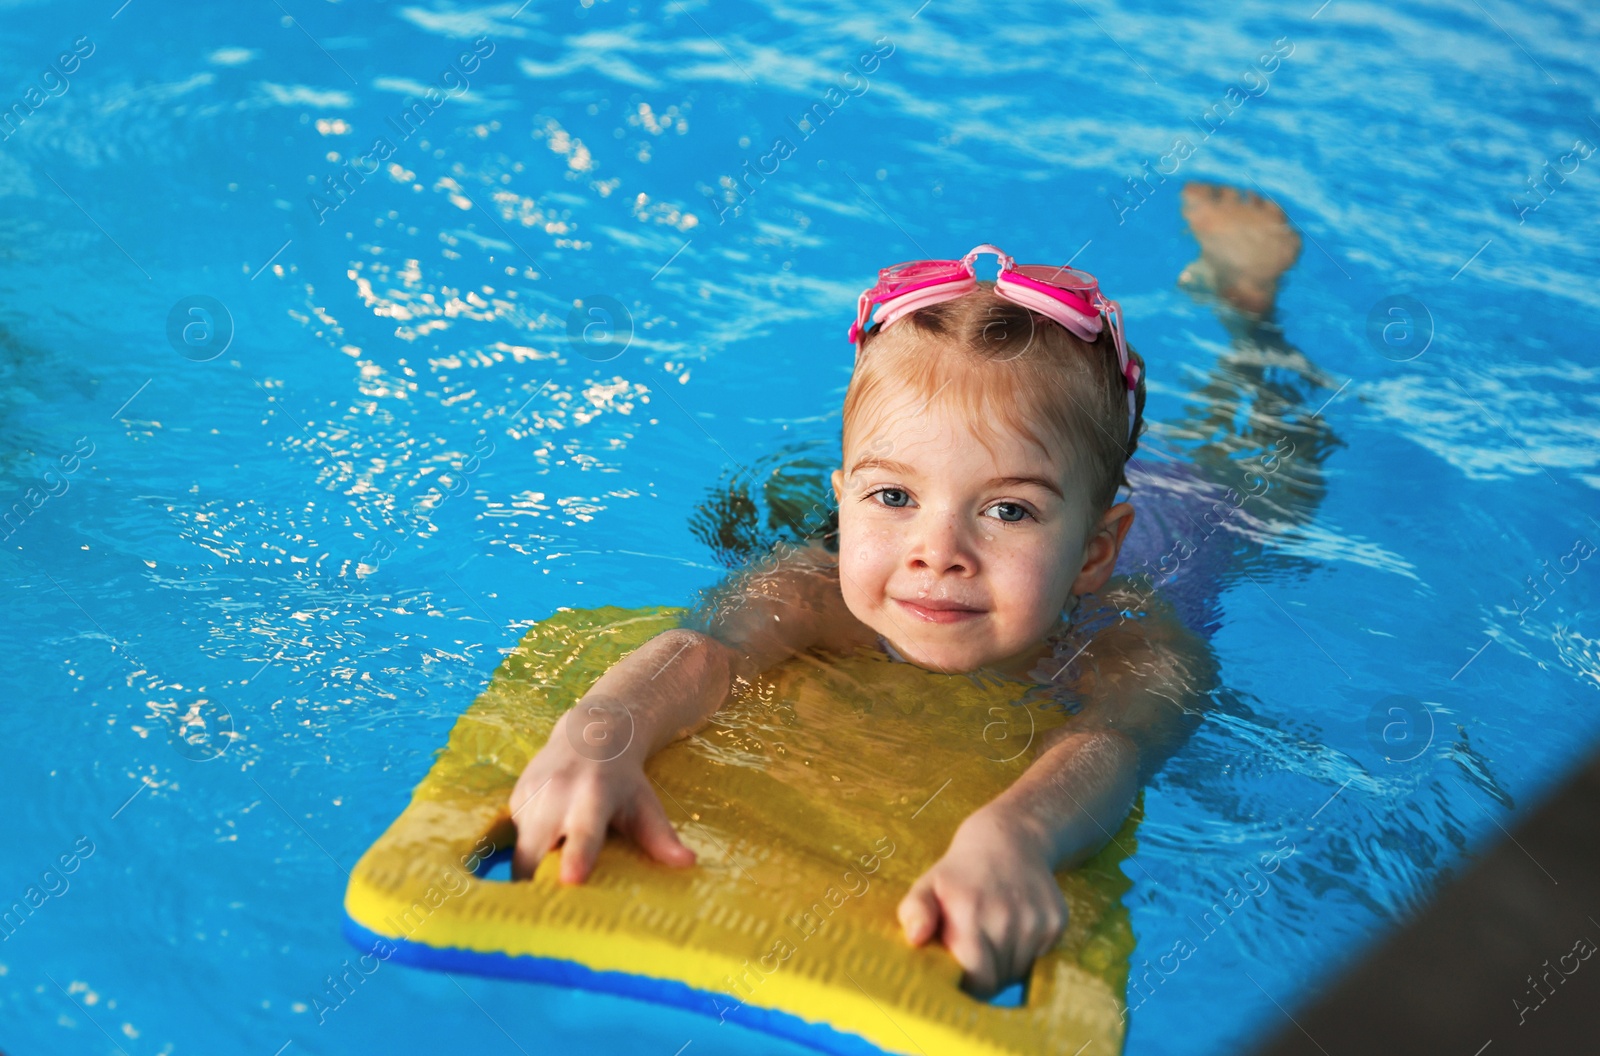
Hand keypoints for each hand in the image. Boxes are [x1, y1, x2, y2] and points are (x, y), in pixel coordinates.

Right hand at [509, 702, 695, 883]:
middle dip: (534, 882)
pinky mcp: (514, 797)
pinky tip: (546, 841)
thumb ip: (661, 836)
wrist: (591, 734)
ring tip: (550, 874)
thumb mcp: (644, 804)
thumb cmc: (624, 779)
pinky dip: (528, 847)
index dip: (577, 858)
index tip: (572, 880)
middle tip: (546, 908)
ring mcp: (530, 794)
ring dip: (531, 867)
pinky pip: (515, 836)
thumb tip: (688, 863)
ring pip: (520, 850)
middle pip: (533, 852)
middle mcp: (556, 794)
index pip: (584, 833)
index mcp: (595, 797)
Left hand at [896, 807, 1066, 997]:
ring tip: (995, 934)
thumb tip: (915, 938)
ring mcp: (1035, 920)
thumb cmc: (960, 872)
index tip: (961, 971)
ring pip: (1020, 970)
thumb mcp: (928, 884)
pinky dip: (1028, 951)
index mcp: (969, 913)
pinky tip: (1016, 924)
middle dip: (986, 975)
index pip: (979, 981)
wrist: (1010, 838)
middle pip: (1000, 980)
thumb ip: (915, 911)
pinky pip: (1041, 957)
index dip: (968, 984)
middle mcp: (1006, 918)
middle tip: (976, 951)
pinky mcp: (1056, 920)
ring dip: (1007, 964)